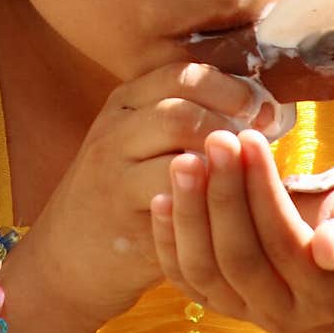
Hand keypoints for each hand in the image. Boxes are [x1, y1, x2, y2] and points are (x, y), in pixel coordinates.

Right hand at [24, 64, 264, 331]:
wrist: (66, 258)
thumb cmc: (122, 194)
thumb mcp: (139, 141)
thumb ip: (183, 116)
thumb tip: (258, 104)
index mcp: (125, 102)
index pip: (182, 74)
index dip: (232, 88)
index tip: (266, 110)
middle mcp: (115, 132)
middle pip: (183, 110)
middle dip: (233, 123)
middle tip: (267, 140)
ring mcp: (115, 177)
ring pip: (183, 156)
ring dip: (227, 164)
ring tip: (249, 173)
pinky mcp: (125, 220)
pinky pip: (181, 205)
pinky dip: (212, 201)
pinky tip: (231, 206)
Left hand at [150, 127, 333, 332]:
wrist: (330, 261)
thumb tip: (326, 249)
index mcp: (325, 293)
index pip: (284, 240)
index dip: (263, 189)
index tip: (250, 136)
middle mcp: (282, 312)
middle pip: (240, 258)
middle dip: (223, 195)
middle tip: (215, 140)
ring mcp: (243, 312)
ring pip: (203, 270)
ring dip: (189, 213)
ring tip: (185, 161)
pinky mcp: (214, 303)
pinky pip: (181, 277)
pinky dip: (165, 240)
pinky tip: (161, 196)